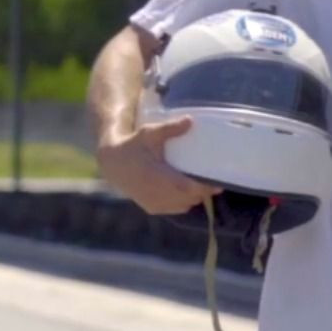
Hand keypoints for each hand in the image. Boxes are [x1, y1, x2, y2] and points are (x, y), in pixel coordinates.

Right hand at [95, 117, 221, 215]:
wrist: (113, 163)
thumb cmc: (133, 145)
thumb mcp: (150, 133)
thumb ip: (170, 128)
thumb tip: (190, 120)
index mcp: (157, 177)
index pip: (188, 189)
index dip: (205, 188)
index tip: (218, 182)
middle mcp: (156, 194)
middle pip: (190, 199)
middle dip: (203, 192)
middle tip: (214, 182)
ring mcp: (153, 203)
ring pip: (184, 206)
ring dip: (194, 198)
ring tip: (202, 187)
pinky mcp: (151, 208)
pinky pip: (175, 209)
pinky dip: (183, 203)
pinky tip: (187, 193)